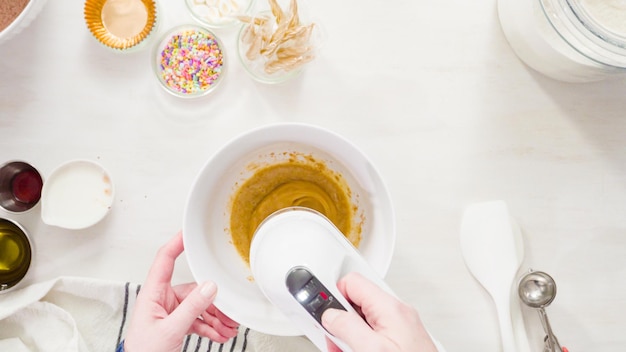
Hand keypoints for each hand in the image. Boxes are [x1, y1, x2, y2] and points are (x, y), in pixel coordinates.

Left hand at [124, 232, 238, 351]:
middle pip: (193, 290)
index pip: (165, 260)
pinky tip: (220, 333)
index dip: (177, 243)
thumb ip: (192, 307)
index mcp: (153, 294)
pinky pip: (197, 320)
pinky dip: (210, 327)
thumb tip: (209, 287)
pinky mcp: (175, 324)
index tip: (190, 232)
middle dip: (213, 302)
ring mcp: (169, 312)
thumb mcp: (170, 329)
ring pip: (198, 307)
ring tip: (228, 327)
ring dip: (215, 317)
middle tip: (229, 310)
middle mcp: (161, 300)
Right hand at [321, 272, 437, 351]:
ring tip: (345, 351)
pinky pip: (372, 336)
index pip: (352, 282)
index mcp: (390, 308)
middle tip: (335, 342)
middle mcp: (397, 314)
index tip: (321, 313)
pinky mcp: (400, 343)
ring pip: (362, 323)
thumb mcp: (371, 349)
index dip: (333, 296)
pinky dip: (359, 345)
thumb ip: (347, 326)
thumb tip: (330, 314)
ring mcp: (400, 329)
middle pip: (356, 304)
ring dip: (348, 338)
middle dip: (340, 323)